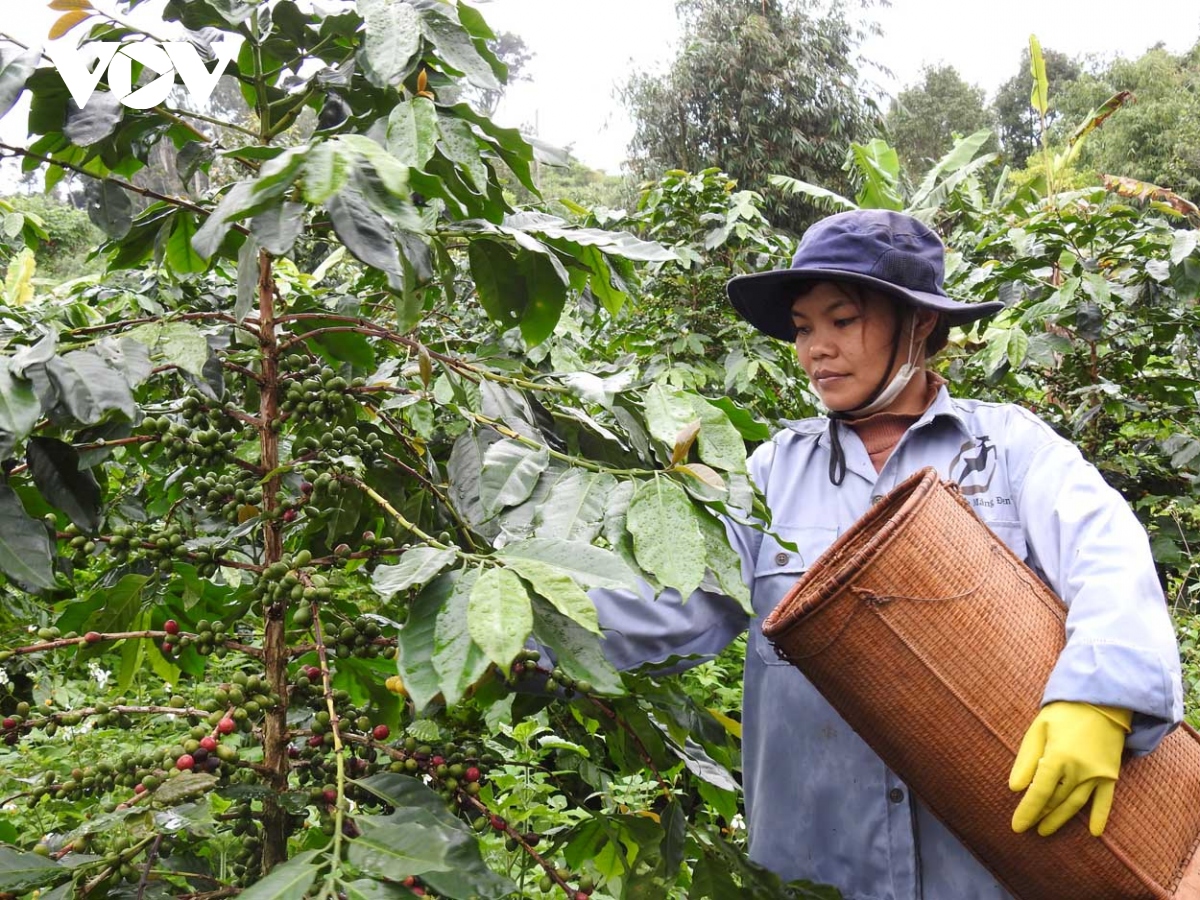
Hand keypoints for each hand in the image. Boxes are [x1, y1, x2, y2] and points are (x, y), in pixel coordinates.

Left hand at [1009, 701, 1131, 836]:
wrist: (1102, 699)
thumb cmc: (1064, 712)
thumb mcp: (1038, 729)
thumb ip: (1026, 760)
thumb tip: (1014, 788)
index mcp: (1058, 757)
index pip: (1038, 792)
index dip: (1027, 811)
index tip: (1017, 826)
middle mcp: (1079, 770)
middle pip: (1056, 800)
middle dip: (1041, 815)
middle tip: (1029, 828)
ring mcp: (1098, 774)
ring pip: (1076, 803)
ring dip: (1061, 819)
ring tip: (1046, 830)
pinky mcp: (1111, 774)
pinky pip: (1105, 800)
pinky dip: (1100, 816)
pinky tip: (1094, 832)